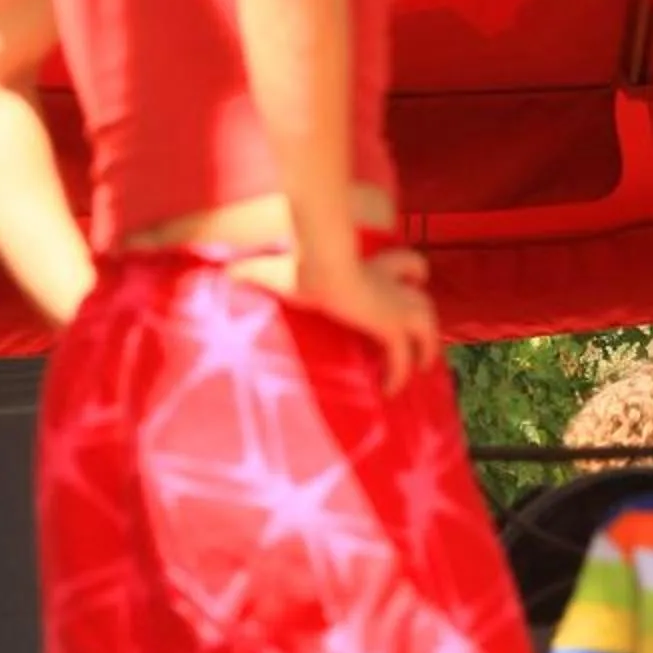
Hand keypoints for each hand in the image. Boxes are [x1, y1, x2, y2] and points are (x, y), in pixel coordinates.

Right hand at [241, 245, 438, 394]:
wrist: (316, 264)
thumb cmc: (298, 262)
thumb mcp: (277, 267)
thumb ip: (254, 270)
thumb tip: (224, 272)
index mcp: (370, 266)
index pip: (406, 262)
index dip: (412, 272)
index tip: (414, 281)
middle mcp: (389, 283)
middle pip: (423, 294)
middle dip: (425, 312)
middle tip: (422, 335)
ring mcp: (394, 304)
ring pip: (427, 325)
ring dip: (428, 346)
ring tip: (421, 368)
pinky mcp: (390, 325)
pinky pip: (403, 357)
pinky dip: (399, 374)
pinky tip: (390, 391)